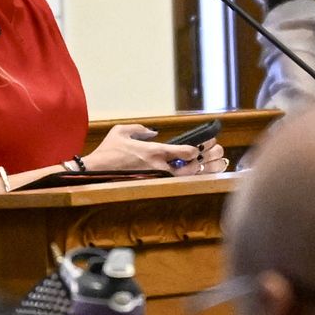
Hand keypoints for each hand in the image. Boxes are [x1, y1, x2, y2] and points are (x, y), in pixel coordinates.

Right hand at [82, 124, 227, 175]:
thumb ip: (140, 130)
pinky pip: (177, 182)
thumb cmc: (107, 151)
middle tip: (219, 152)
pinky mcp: (153, 184)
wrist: (95, 171)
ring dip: (204, 169)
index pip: (184, 152)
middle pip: (191, 167)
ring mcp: (156, 178)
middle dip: (207, 159)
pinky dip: (192, 178)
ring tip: (217, 162)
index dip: (199, 147)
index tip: (208, 142)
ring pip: (187, 177)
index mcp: (153, 152)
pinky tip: (201, 173)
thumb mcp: (121, 131)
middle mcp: (158, 167)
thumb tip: (153, 133)